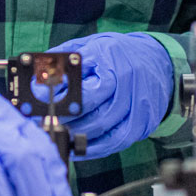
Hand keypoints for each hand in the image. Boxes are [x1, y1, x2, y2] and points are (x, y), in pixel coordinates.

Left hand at [48, 33, 176, 158]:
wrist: (156, 60)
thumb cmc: (117, 53)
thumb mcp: (90, 47)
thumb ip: (64, 63)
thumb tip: (39, 81)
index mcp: (113, 64)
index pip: (87, 94)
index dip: (63, 107)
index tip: (44, 112)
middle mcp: (129, 86)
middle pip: (98, 117)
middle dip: (69, 126)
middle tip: (48, 128)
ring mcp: (140, 107)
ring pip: (108, 132)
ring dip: (81, 139)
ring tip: (60, 137)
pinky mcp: (145, 122)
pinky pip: (118, 142)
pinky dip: (97, 148)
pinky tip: (80, 147)